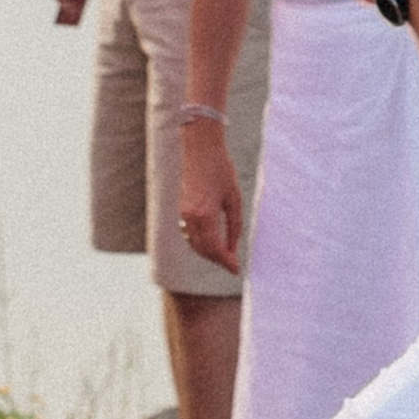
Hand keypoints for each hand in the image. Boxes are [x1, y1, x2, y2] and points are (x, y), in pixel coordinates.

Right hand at [177, 123, 243, 272]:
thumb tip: (233, 248)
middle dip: (218, 260)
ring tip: (225, 255)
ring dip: (208, 253)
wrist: (200, 148)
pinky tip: (212, 242)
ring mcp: (183, 214)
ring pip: (194, 244)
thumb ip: (234, 226)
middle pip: (204, 250)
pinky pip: (189, 235)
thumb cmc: (221, 170)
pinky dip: (200, 243)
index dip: (227, 262)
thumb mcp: (234, 198)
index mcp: (205, 215)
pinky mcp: (181, 210)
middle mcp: (190, 218)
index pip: (215, 249)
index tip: (237, 270)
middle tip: (233, 264)